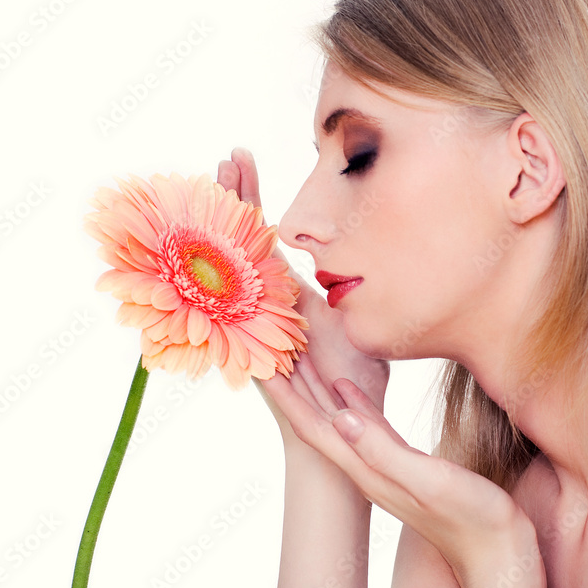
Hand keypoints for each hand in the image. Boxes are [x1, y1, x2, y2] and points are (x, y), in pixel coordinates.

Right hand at [216, 147, 390, 439]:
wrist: (347, 433)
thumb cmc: (356, 382)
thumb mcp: (356, 320)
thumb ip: (355, 286)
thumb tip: (377, 248)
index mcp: (288, 293)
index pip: (263, 233)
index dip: (253, 196)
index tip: (244, 155)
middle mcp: (264, 302)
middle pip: (241, 239)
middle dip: (233, 197)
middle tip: (228, 155)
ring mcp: (253, 323)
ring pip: (232, 265)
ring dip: (224, 224)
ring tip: (220, 178)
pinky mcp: (252, 347)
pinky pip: (234, 306)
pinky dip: (222, 275)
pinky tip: (211, 241)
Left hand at [259, 369, 546, 587]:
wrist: (499, 554)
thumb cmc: (473, 521)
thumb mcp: (429, 480)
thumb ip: (385, 450)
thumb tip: (341, 417)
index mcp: (368, 470)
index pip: (312, 428)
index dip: (285, 398)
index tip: (262, 367)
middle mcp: (368, 467)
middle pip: (317, 420)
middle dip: (293, 386)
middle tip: (271, 348)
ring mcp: (384, 465)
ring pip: (336, 418)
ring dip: (315, 389)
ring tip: (298, 358)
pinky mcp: (404, 461)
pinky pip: (366, 423)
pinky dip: (351, 400)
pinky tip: (345, 385)